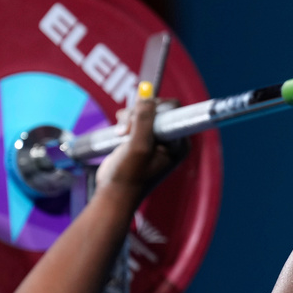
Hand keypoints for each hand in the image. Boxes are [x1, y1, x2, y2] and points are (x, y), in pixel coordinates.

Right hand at [95, 89, 186, 205]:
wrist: (113, 194)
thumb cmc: (129, 177)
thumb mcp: (138, 147)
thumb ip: (144, 121)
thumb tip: (146, 98)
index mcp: (178, 144)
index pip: (175, 110)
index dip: (157, 105)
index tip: (141, 109)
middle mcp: (170, 141)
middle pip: (158, 109)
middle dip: (139, 112)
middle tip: (126, 128)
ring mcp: (155, 140)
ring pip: (144, 113)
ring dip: (129, 118)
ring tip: (120, 134)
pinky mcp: (141, 140)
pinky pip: (135, 120)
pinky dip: (125, 122)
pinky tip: (119, 133)